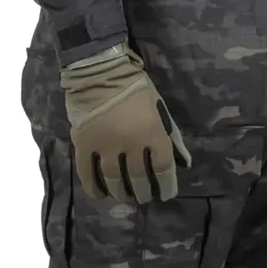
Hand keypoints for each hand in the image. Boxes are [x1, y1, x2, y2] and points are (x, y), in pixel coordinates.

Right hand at [61, 45, 191, 202]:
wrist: (99, 70)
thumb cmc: (134, 87)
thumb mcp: (159, 108)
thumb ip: (169, 135)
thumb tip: (182, 163)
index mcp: (152, 132)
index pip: (163, 168)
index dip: (166, 185)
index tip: (165, 195)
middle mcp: (130, 143)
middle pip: (139, 177)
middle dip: (143, 192)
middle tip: (143, 197)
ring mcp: (105, 145)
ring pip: (114, 179)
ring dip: (121, 192)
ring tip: (124, 196)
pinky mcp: (84, 144)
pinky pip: (87, 172)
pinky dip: (94, 186)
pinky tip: (100, 194)